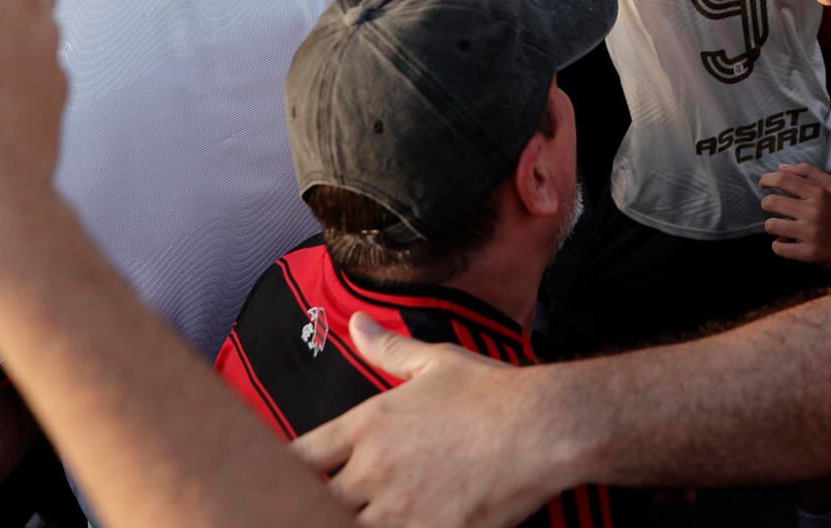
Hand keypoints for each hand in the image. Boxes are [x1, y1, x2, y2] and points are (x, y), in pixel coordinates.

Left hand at [293, 314, 559, 526]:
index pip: (298, 457)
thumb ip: (389, 348)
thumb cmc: (494, 394)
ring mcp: (398, 511)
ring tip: (356, 514)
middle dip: (312, 503)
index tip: (289, 476)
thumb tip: (356, 324)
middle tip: (318, 500)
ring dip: (343, 520)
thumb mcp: (438, 362)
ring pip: (341, 526)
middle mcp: (373, 469)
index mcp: (369, 424)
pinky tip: (393, 527)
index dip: (287, 471)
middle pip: (310, 501)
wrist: (544, 429)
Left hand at [760, 164, 830, 272]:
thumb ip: (807, 172)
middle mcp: (814, 211)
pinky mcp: (809, 253)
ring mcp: (811, 233)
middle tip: (773, 207)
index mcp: (819, 193)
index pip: (783, 180)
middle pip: (771, 202)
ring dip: (773, 225)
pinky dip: (779, 244)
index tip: (763, 183)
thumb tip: (779, 168)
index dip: (767, 179)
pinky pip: (778, 248)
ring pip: (771, 225)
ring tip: (782, 226)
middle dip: (767, 204)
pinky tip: (787, 242)